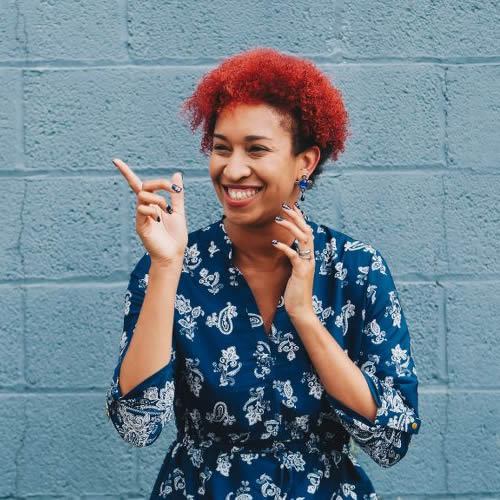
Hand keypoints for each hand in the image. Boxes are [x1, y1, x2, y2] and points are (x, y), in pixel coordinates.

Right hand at [112, 158, 187, 266]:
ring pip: (142, 196)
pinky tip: (159, 220)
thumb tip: (177, 174)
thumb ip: (177, 194)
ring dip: (158, 199)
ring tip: (166, 210)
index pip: (137, 185)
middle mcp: (144, 209)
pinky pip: (142, 209)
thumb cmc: (176, 236)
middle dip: (159, 184)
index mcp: (153, 205)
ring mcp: (141, 217)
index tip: (115, 160)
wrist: (174, 255)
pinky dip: (153, 210)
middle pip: (143, 186)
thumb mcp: (179, 211)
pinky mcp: (140, 226)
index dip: (126, 173)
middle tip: (173, 190)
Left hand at [272, 203, 314, 318]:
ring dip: (290, 227)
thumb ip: (293, 259)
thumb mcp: (294, 272)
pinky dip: (285, 248)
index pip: (307, 232)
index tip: (292, 207)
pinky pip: (294, 256)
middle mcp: (310, 258)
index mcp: (309, 257)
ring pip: (303, 239)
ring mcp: (307, 264)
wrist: (301, 309)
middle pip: (306, 231)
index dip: (300, 219)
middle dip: (296, 217)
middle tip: (285, 206)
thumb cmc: (295, 292)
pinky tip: (275, 243)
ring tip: (278, 219)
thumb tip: (287, 248)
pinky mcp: (301, 272)